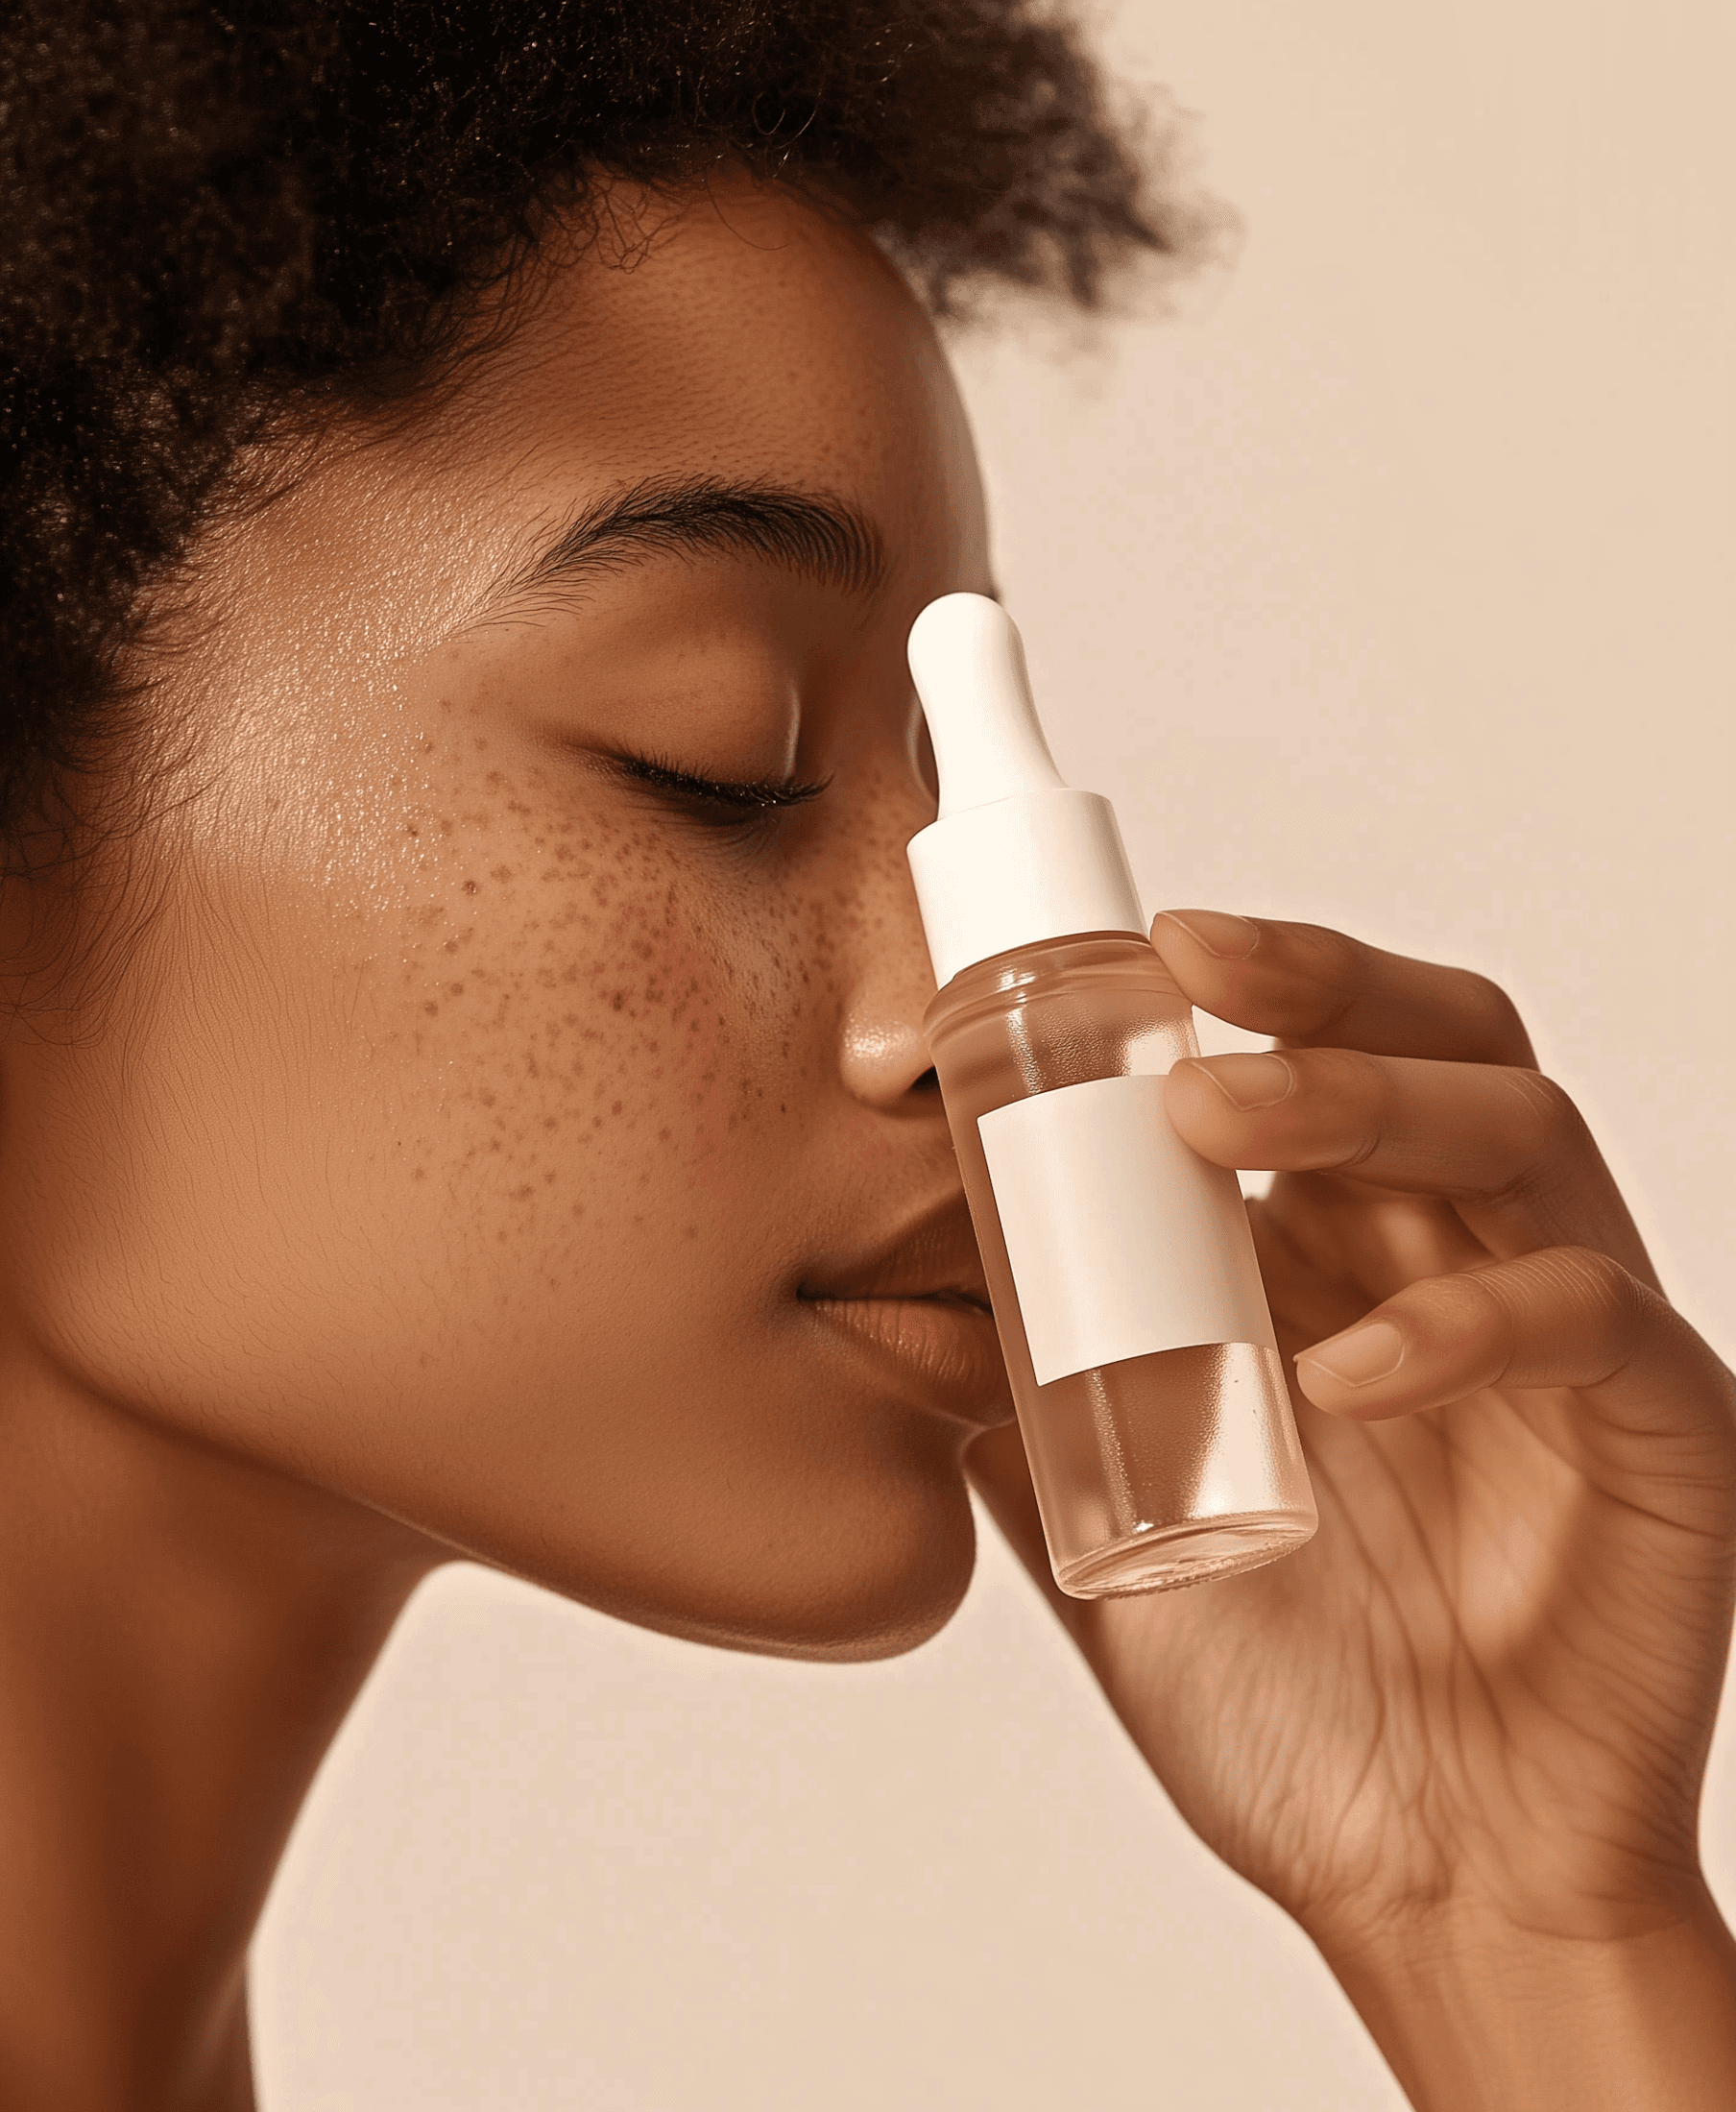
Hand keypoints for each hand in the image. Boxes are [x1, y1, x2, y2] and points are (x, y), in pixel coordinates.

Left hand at [967, 911, 1735, 2110]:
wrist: (1426, 1887)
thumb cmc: (1287, 1700)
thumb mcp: (1113, 1524)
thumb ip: (1024, 1409)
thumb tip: (894, 1314)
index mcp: (1345, 1258)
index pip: (1321, 1054)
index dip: (1240, 983)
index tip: (1112, 950)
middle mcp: (1462, 1262)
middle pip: (1436, 1040)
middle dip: (1313, 981)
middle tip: (1181, 966)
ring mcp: (1570, 1340)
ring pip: (1515, 1130)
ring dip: (1366, 1097)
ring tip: (1218, 1111)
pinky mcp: (1664, 1430)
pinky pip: (1590, 1319)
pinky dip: (1466, 1322)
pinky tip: (1346, 1368)